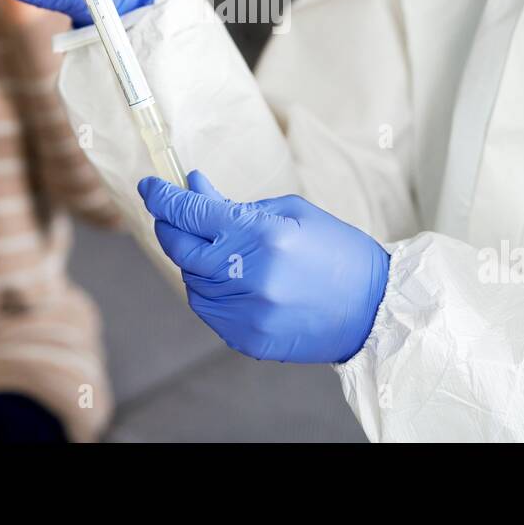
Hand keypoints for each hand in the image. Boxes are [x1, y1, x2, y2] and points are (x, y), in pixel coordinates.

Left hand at [139, 171, 390, 364]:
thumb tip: (193, 187)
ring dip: (192, 259)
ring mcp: (245, 311)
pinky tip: (224, 276)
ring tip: (212, 246)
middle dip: (170, 225)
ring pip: (190, 280)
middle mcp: (248, 275)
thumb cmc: (337, 251)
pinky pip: (207, 308)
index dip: (164, 197)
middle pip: (181, 247)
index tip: (149, 186)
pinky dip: (206, 288)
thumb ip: (236, 204)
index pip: (192, 213)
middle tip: (171, 212)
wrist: (374, 308)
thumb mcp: (290, 212)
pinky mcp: (246, 338)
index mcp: (261, 235)